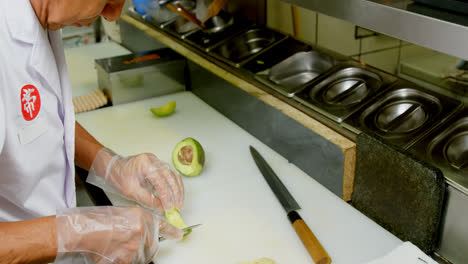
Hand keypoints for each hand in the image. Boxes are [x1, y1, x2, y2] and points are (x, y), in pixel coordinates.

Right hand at [55, 206, 181, 263]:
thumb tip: (146, 234)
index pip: (162, 226)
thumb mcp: (123, 215)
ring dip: (133, 256)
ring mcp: (135, 247)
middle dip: (144, 249)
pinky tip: (112, 253)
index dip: (172, 231)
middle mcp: (141, 231)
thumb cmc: (97, 221)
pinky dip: (122, 261)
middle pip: (152, 247)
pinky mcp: (126, 259)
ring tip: (116, 247)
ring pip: (141, 257)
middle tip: (128, 245)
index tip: (179, 234)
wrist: (82, 231)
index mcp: (141, 217)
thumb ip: (138, 223)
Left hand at [87, 148, 183, 213]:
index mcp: (146, 163)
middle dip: (176, 193)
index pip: (161, 181)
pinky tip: (176, 195)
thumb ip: (147, 199)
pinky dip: (175, 185)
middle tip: (178, 206)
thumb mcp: (130, 191)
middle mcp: (154, 160)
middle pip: (171, 176)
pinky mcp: (158, 166)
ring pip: (174, 175)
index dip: (166, 196)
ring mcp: (157, 162)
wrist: (112, 167)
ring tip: (180, 202)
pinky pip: (171, 175)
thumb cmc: (118, 176)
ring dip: (178, 189)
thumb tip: (161, 208)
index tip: (169, 207)